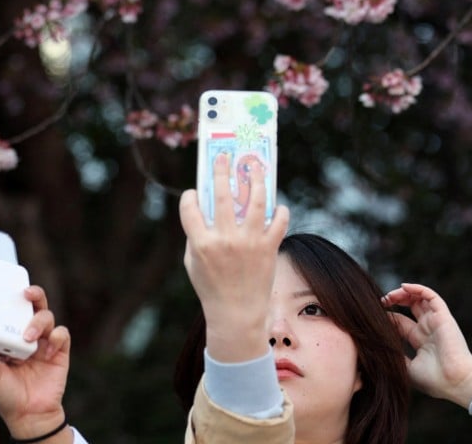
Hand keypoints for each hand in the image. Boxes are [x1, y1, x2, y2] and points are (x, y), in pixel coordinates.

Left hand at [0, 285, 72, 442]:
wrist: (29, 417)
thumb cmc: (7, 397)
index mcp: (9, 338)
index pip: (10, 311)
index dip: (8, 299)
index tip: (1, 291)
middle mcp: (28, 336)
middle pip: (34, 306)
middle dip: (33, 294)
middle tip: (26, 293)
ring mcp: (45, 343)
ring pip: (47, 316)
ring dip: (38, 322)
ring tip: (29, 337)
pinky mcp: (60, 352)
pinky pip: (62, 334)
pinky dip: (56, 337)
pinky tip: (47, 350)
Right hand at [180, 151, 289, 363]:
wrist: (237, 315)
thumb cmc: (211, 288)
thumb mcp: (192, 264)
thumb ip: (196, 236)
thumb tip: (207, 207)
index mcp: (201, 244)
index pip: (191, 208)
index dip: (191, 196)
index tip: (195, 192)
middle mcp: (225, 240)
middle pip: (223, 195)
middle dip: (222, 170)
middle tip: (224, 156)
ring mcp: (249, 243)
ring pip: (256, 201)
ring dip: (256, 180)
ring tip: (255, 168)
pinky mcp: (269, 248)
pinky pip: (278, 222)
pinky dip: (280, 212)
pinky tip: (277, 206)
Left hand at [382, 282, 471, 407]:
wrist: (454, 382)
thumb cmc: (434, 380)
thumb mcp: (407, 368)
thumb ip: (395, 355)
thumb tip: (377, 347)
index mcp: (420, 341)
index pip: (401, 323)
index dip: (388, 317)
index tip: (373, 317)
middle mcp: (428, 329)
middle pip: (410, 307)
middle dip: (395, 301)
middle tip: (381, 302)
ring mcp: (436, 322)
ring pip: (420, 299)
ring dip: (404, 293)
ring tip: (389, 295)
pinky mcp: (443, 316)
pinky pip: (431, 296)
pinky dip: (418, 288)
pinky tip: (404, 287)